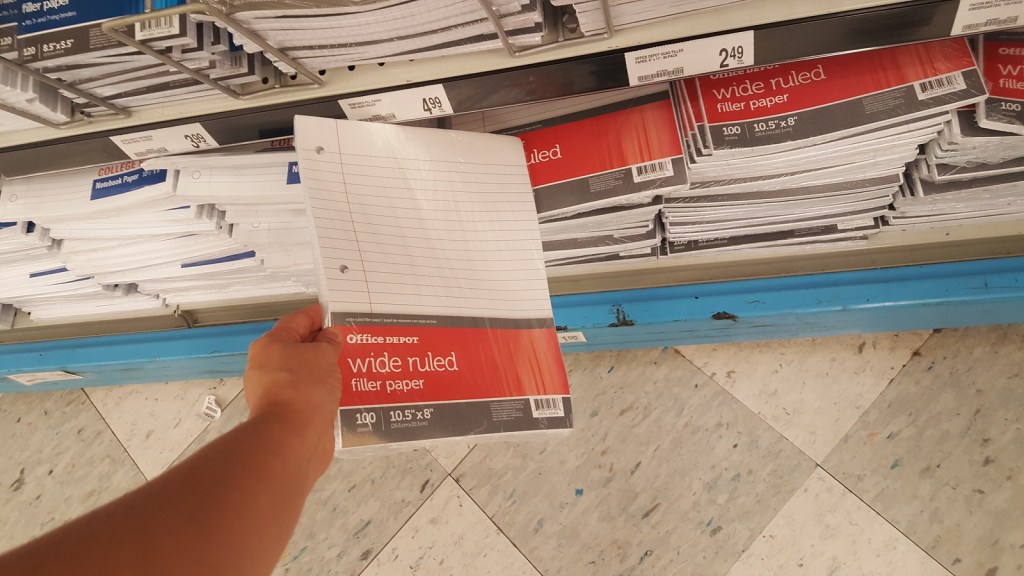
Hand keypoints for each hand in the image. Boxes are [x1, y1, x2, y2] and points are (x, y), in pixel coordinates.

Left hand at [243, 303, 342, 474]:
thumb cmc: (303, 388)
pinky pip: (311, 394)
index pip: (297, 321)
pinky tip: (347, 389)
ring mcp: (277, 391)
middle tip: (351, 339)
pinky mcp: (289, 413)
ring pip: (307, 372)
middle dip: (325, 343)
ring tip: (354, 364)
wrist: (292, 438)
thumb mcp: (323, 355)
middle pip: (300, 347)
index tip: (336, 312)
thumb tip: (330, 337)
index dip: (317, 314)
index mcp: (271, 345)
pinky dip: (326, 390)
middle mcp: (269, 367)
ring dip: (328, 369)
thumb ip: (329, 342)